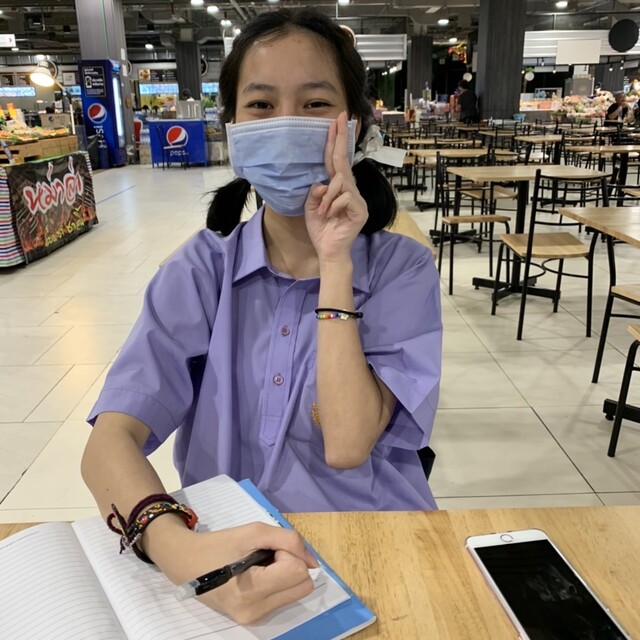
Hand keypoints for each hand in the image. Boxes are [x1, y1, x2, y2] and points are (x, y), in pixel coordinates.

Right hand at [156, 522, 317, 624]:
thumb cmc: (219, 544)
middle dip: (291, 563)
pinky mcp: (255, 619)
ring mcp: (255, 619)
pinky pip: (285, 598)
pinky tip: (258, 574)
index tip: (267, 547)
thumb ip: (288, 540)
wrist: (186, 563)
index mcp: (251, 591)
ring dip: (286, 573)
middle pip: (303, 585)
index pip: (298, 571)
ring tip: (260, 564)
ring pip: (297, 592)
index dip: (287, 552)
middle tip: (267, 554)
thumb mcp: (254, 531)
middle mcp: (255, 612)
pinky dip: (279, 582)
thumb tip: (313, 561)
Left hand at [304, 111, 368, 263]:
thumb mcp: (311, 206)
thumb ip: (315, 191)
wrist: (329, 251)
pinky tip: (330, 217)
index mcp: (337, 187)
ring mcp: (357, 199)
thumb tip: (323, 182)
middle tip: (340, 118)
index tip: (336, 122)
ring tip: (323, 213)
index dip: (335, 142)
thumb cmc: (321, 229)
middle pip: (343, 161)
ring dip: (327, 198)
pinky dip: (332, 206)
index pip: (336, 161)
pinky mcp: (360, 210)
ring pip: (340, 182)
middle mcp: (350, 189)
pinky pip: (344, 197)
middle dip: (339, 139)